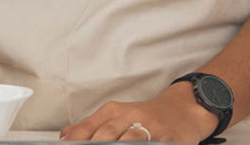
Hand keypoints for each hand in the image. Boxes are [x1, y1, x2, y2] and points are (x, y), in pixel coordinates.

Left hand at [60, 82, 217, 142]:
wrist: (183, 110)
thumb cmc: (145, 116)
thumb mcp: (116, 116)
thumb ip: (91, 127)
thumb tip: (66, 137)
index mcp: (113, 111)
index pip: (88, 128)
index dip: (77, 140)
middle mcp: (130, 116)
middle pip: (106, 135)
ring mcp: (151, 127)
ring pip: (129, 140)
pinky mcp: (169, 138)